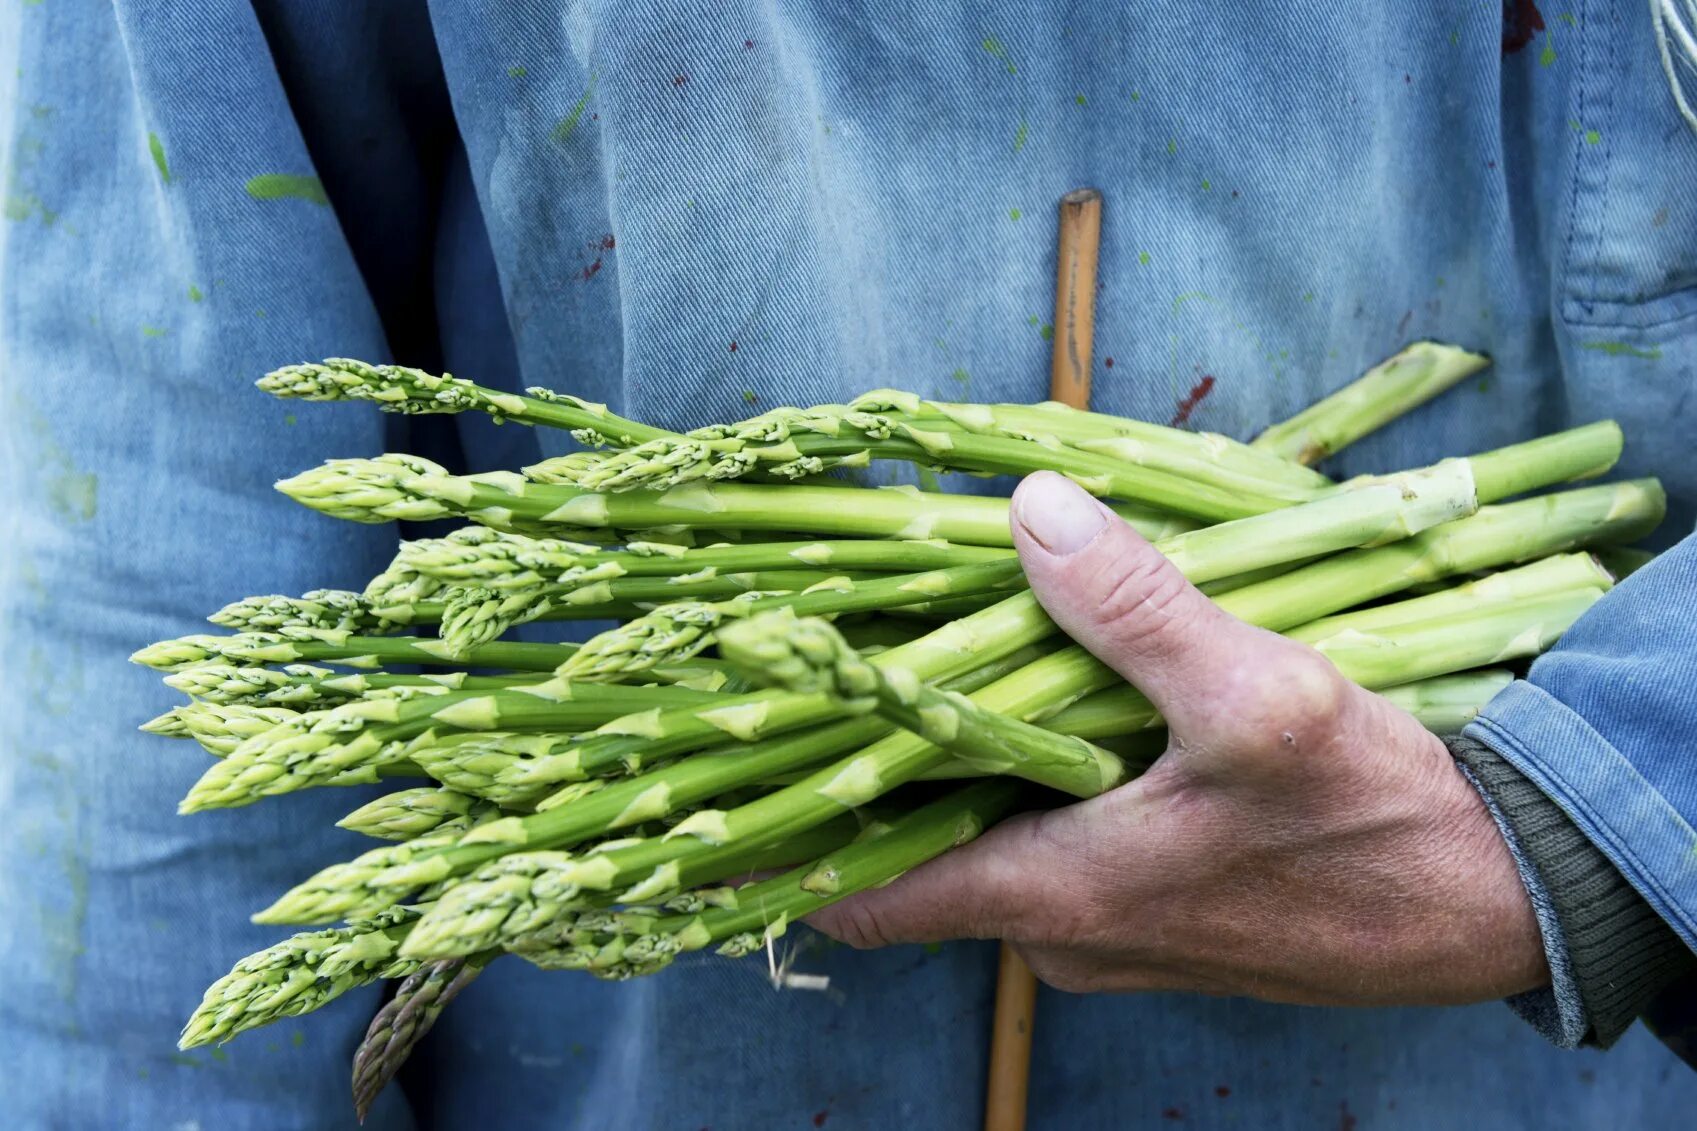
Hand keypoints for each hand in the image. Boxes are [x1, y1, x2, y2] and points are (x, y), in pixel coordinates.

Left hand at [810, 471, 1547, 1004]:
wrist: (1500, 901)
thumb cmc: (1381, 818)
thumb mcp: (1263, 696)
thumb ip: (1135, 607)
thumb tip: (1028, 508)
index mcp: (1054, 892)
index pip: (862, 891)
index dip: (782, 832)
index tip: (724, 763)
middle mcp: (1061, 929)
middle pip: (917, 851)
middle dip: (870, 762)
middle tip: (828, 656)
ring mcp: (1110, 927)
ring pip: (990, 842)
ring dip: (961, 763)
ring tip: (936, 655)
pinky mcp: (1159, 910)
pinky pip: (1057, 847)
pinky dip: (1033, 781)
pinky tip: (1056, 705)